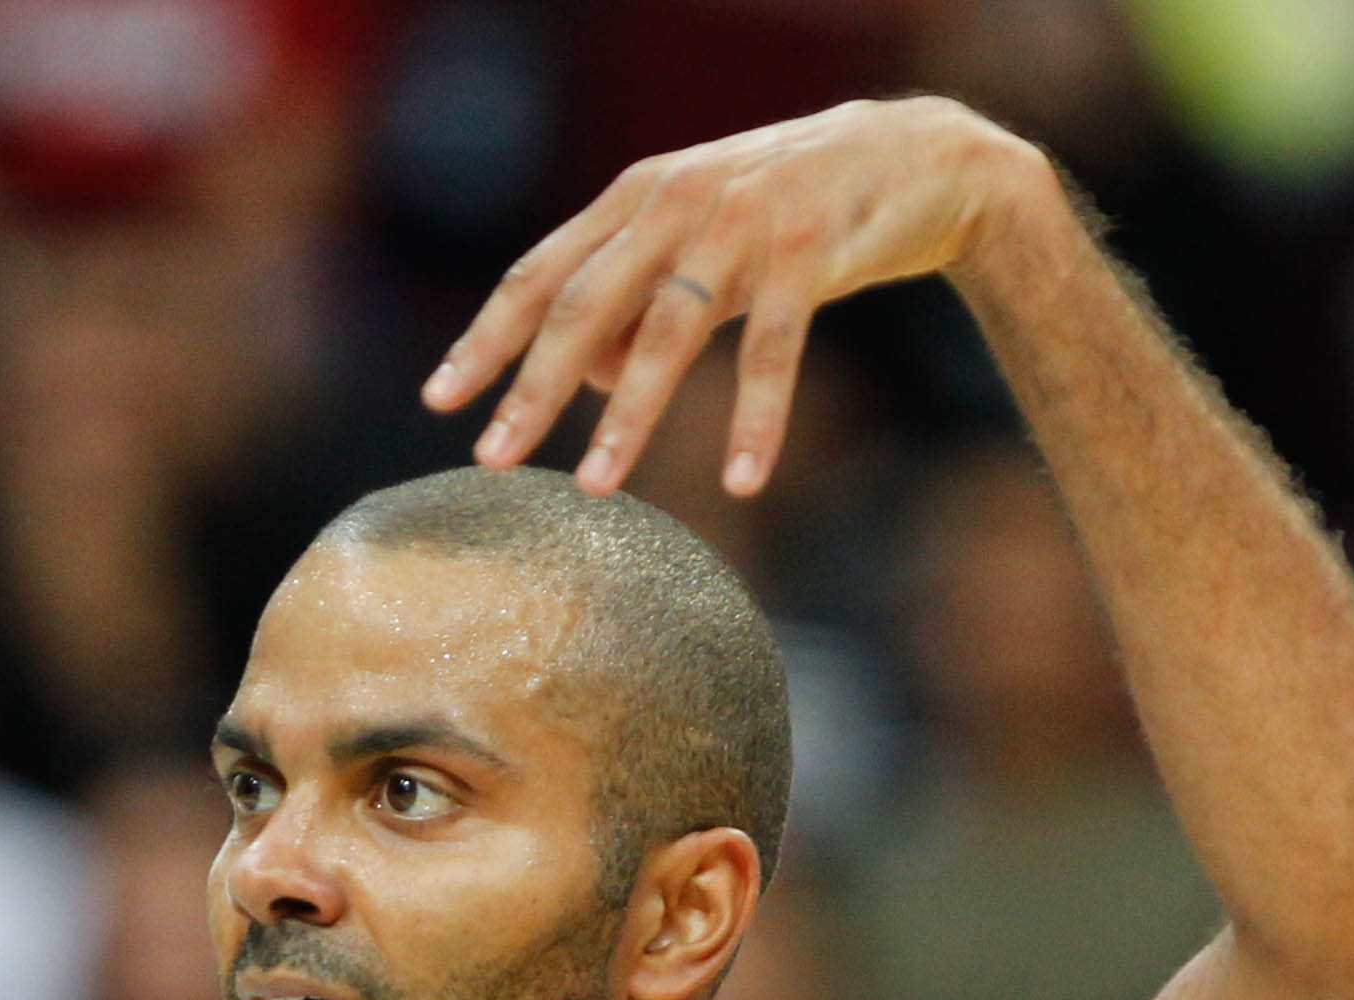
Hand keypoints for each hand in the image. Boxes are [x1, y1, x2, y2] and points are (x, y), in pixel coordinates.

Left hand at [424, 96, 1055, 497]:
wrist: (913, 158)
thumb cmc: (791, 213)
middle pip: (583, 304)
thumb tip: (591, 379)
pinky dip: (756, 419)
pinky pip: (773, 351)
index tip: (440, 400)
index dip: (488, 338)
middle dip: (532, 388)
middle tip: (491, 460)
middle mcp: (676, 201)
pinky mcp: (810, 252)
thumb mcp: (701, 249)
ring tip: (595, 486)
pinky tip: (743, 482)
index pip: (540, 274)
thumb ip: (641, 303)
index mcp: (636, 197)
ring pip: (669, 331)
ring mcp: (743, 223)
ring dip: (629, 416)